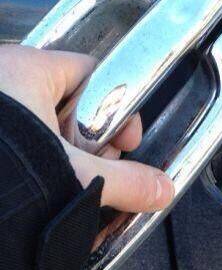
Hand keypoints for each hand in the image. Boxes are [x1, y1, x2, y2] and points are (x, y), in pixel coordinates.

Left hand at [0, 44, 174, 212]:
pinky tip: (39, 199)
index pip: (92, 73)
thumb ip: (126, 182)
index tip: (127, 143)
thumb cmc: (1, 172)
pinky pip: (17, 149)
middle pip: (69, 106)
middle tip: (95, 173)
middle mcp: (1, 82)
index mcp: (25, 70)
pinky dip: (33, 172)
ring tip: (65, 192)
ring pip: (41, 133)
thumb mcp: (77, 176)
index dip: (119, 109)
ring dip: (62, 164)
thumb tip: (159, 189)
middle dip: (89, 146)